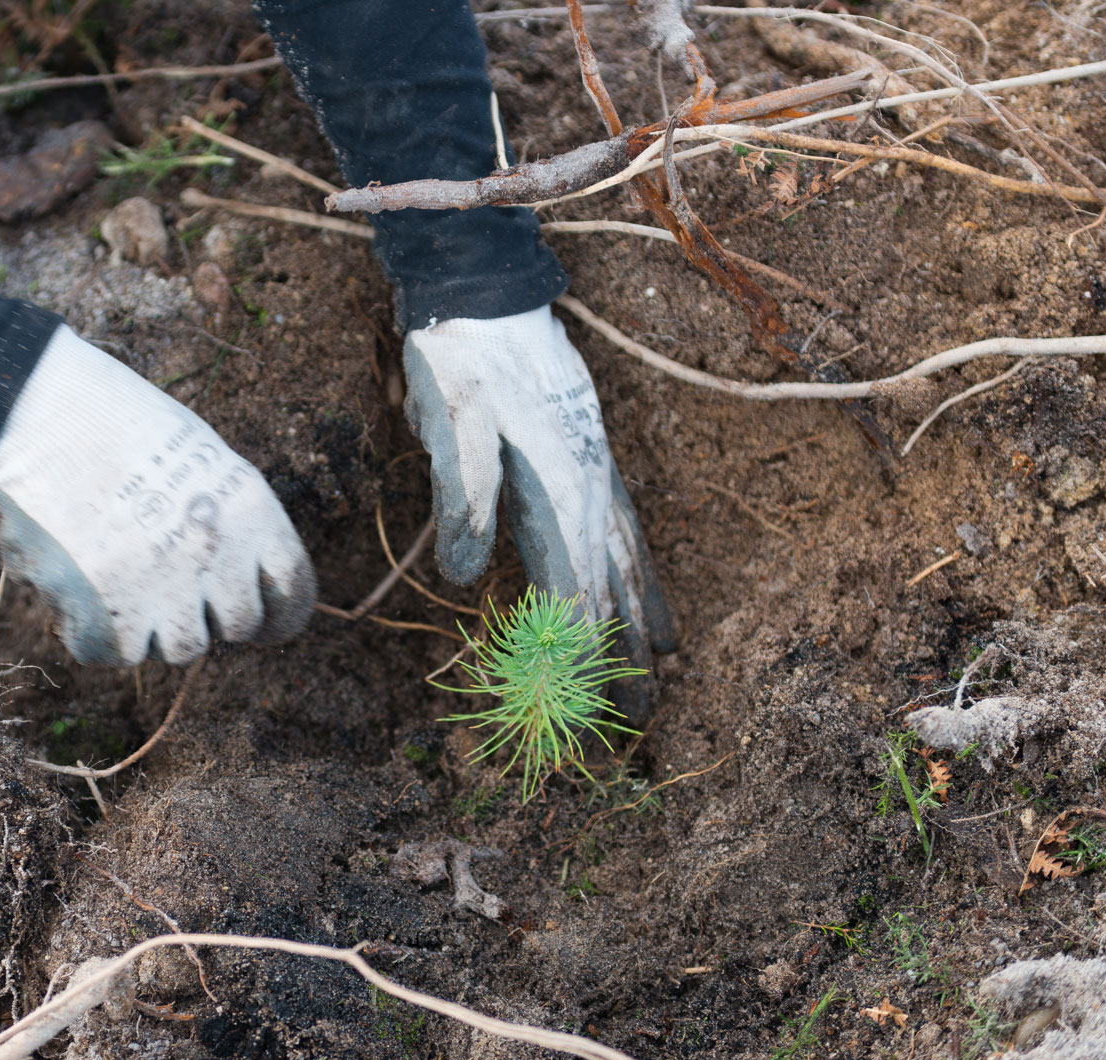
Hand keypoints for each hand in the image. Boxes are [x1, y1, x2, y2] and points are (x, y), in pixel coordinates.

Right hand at [0, 327, 315, 664]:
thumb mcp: (200, 457)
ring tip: (122, 575)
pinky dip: (97, 631)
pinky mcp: (103, 614)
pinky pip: (114, 653)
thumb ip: (225, 523)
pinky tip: (81, 587)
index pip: (293, 591)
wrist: (37, 411)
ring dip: (156, 622)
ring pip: (180, 647)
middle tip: (172, 584)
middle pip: (238, 625)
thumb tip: (232, 586)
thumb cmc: (115, 423)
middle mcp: (216, 556)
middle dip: (210, 610)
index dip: (279, 613)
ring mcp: (161, 589)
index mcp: (250, 511)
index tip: (265, 623)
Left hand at [402, 305, 677, 698]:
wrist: (485, 290)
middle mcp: (591, 485)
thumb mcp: (448, 421)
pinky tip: (650, 605)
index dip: (572, 651)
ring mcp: (598, 470)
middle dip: (617, 656)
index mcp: (558, 486)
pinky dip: (642, 574)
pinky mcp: (591, 458)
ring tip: (657, 675)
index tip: (574, 707)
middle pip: (609, 589)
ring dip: (638, 623)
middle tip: (633, 722)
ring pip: (627, 563)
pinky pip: (627, 530)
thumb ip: (463, 496)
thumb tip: (464, 578)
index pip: (570, 589)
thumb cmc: (458, 358)